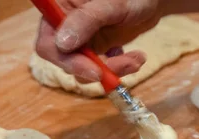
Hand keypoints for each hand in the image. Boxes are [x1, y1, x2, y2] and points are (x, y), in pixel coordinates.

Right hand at [35, 0, 163, 81]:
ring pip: (84, 71)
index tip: (94, 71)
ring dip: (112, 70)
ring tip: (136, 59)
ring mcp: (80, 41)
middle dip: (95, 69)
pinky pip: (99, 71)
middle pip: (65, 62)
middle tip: (124, 66)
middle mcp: (65, 27)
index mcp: (60, 9)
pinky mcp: (95, 51)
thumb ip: (86, 20)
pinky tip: (134, 57)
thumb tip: (62, 44)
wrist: (151, 1)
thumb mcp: (112, 4)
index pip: (47, 44)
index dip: (66, 61)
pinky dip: (118, 69)